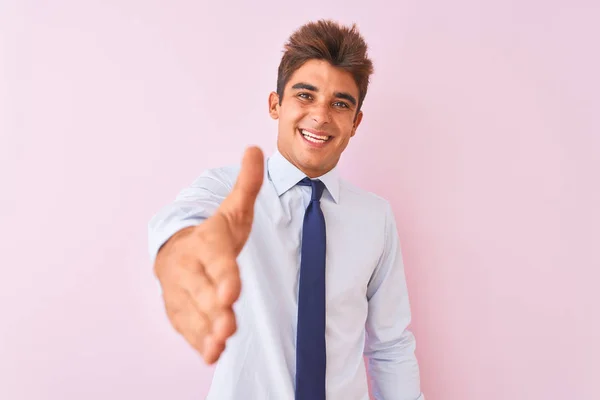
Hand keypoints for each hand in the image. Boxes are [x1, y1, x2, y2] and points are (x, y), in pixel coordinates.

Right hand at [154, 146, 263, 363]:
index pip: (216, 260)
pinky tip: (211, 353)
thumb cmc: (212, 235)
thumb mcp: (232, 210)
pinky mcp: (180, 312)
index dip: (223, 275)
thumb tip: (255, 148)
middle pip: (201, 290)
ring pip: (193, 313)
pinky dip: (198, 340)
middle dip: (214, 307)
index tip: (232, 291)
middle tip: (228, 323)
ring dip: (206, 329)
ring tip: (219, 343)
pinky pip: (188, 328)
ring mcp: (181, 293)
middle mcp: (189, 270)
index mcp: (205, 244)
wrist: (175, 254)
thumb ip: (246, 185)